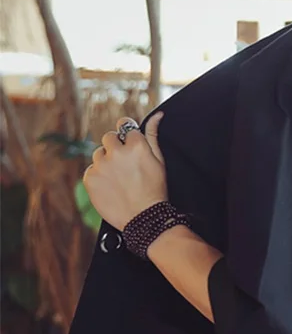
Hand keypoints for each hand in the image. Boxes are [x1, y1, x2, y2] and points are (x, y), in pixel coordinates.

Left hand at [83, 113, 167, 230]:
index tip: (129, 146)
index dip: (127, 137)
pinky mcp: (90, 178)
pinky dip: (99, 177)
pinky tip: (112, 188)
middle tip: (126, 167)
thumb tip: (157, 115)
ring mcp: (101, 165)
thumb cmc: (156, 190)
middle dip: (115, 148)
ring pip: (98, 154)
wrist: (144, 219)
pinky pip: (91, 170)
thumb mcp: (159, 161)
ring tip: (120, 180)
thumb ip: (153, 135)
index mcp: (136, 145)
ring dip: (106, 163)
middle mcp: (116, 152)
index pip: (125, 126)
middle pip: (108, 137)